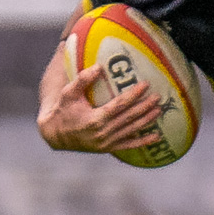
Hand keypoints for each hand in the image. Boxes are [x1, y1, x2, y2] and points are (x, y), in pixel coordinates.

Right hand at [38, 64, 162, 151]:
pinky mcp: (108, 148)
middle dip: (145, 106)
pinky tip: (157, 136)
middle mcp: (103, 132)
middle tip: (158, 96)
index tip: (145, 85)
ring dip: (147, 120)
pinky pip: (129, 145)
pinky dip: (143, 142)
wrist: (55, 135)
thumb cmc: (63, 111)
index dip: (134, 95)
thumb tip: (99, 66)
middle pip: (129, 117)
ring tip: (159, 110)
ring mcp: (107, 142)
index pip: (120, 104)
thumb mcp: (69, 94)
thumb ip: (83, 80)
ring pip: (132, 130)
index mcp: (95, 119)